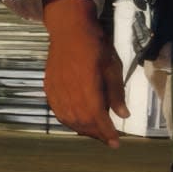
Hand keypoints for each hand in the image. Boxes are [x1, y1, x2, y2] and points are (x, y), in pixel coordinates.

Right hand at [42, 0, 129, 146]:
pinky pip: (58, 111)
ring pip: (69, 119)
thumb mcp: (112, 66)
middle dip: (97, 133)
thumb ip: (116, 92)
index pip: (97, 117)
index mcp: (87, 86)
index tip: (116, 143)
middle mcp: (69, 92)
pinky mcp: (49, 88)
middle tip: (108, 138)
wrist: (69, 29)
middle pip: (82, 122)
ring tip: (96, 133)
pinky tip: (78, 122)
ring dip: (83, 129)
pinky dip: (69, 121)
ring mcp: (56, 91)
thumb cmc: (95, 45)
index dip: (107, 133)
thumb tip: (123, 115)